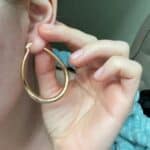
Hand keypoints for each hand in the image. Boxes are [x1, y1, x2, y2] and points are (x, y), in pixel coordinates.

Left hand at [34, 23, 141, 149]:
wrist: (71, 146)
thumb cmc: (62, 121)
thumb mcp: (49, 91)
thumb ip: (45, 69)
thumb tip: (41, 47)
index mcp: (84, 71)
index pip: (79, 43)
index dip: (64, 33)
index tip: (45, 30)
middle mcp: (100, 72)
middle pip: (97, 41)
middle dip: (75, 36)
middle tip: (54, 37)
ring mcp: (113, 82)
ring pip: (118, 49)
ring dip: (96, 49)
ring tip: (75, 60)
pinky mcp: (124, 94)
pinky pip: (131, 70)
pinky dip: (115, 66)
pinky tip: (97, 75)